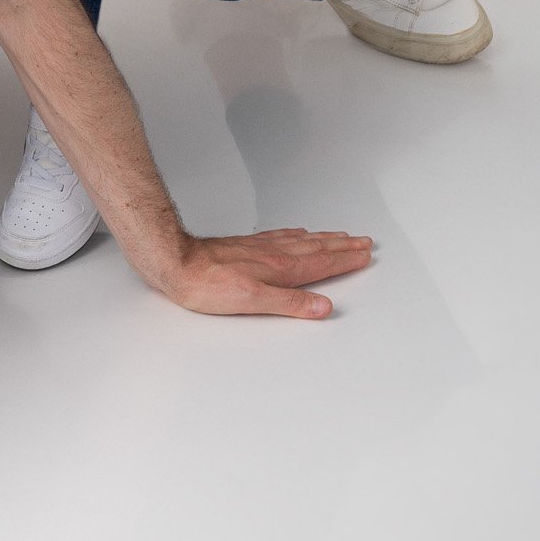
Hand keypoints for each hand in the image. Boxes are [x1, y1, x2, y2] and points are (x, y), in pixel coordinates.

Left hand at [157, 227, 373, 318]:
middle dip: (342, 246)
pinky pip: (279, 237)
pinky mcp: (245, 247)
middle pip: (316, 249)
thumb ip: (290, 303)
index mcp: (279, 269)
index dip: (345, 260)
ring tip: (340, 235)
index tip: (365, 254)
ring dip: (324, 238)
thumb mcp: (252, 302)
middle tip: (363, 241)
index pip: (321, 263)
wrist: (174, 262)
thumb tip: (322, 307)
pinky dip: (295, 234)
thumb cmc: (207, 285)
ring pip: (300, 241)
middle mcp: (273, 255)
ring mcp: (259, 249)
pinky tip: (297, 233)